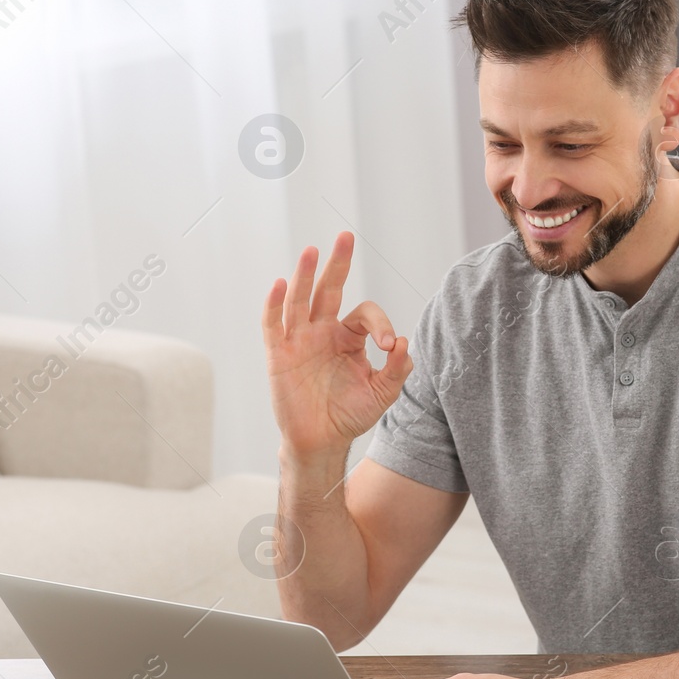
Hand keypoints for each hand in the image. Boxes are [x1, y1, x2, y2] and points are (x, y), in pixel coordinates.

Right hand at [263, 232, 411, 457]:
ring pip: (300, 299)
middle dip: (338, 263)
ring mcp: (299, 340)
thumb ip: (397, 370)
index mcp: (348, 337)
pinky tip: (281, 284)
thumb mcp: (382, 393)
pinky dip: (275, 303)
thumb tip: (404, 343)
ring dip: (306, 274)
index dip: (381, 325)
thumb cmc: (349, 415)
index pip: (365, 314)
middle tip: (346, 236)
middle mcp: (323, 331)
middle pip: (329, 289)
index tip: (390, 349)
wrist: (321, 442)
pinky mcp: (279, 354)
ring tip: (313, 251)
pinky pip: (274, 324)